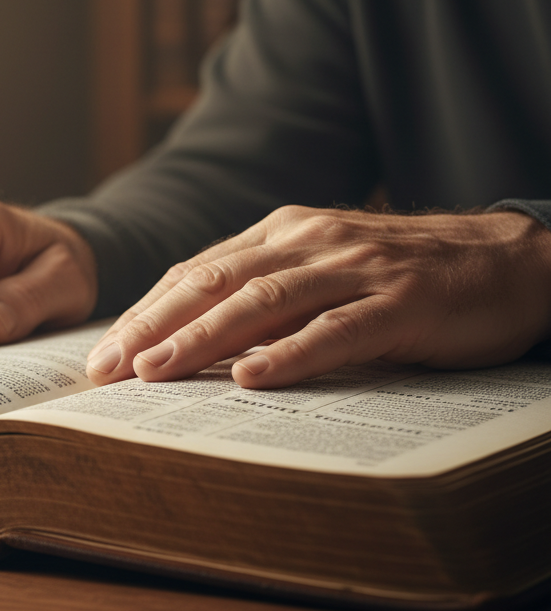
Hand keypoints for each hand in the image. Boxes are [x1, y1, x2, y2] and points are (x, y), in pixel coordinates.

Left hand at [85, 206, 550, 389]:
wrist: (505, 258)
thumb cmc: (398, 275)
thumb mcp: (321, 271)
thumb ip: (265, 293)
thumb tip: (193, 342)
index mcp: (281, 233)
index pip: (197, 273)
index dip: (145, 312)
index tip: (104, 354)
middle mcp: (309, 241)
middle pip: (215, 283)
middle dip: (153, 327)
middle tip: (107, 370)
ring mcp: (355, 268)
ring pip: (263, 302)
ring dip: (202, 338)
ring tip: (156, 372)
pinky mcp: (401, 301)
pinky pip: (338, 329)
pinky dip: (291, 353)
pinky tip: (252, 377)